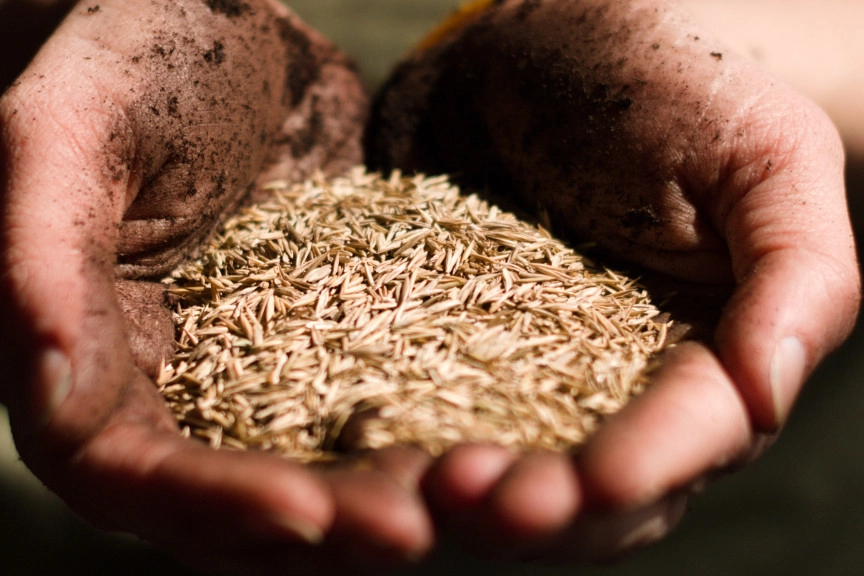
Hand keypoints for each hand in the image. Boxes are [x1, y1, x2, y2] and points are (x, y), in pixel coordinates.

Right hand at [0, 1, 432, 572]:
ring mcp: (255, 366)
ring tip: (468, 493)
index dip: (211, 504)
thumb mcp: (69, 132)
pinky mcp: (327, 334)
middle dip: (322, 524)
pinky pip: (375, 393)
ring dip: (385, 490)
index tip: (308, 513)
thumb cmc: (133, 58)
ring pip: (315, 460)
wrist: (230, 25)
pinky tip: (486, 430)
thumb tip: (43, 376)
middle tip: (416, 527)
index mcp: (87, 360)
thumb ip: (37, 251)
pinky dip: (424, 422)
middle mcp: (172, 385)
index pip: (132, 473)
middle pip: (237, 495)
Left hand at [369, 0, 859, 559]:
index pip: (698, 435)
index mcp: (716, 354)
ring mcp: (536, 380)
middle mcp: (630, 389)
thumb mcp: (763, 155)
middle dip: (545, 508)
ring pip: (515, 474)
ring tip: (414, 490)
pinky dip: (405, 451)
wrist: (536, 52)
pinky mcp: (455, 359)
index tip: (598, 481)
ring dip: (467, 500)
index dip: (651, 464)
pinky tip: (364, 456)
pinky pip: (435, 420)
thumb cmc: (665, 85)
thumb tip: (771, 393)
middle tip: (474, 495)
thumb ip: (799, 272)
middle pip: (601, 491)